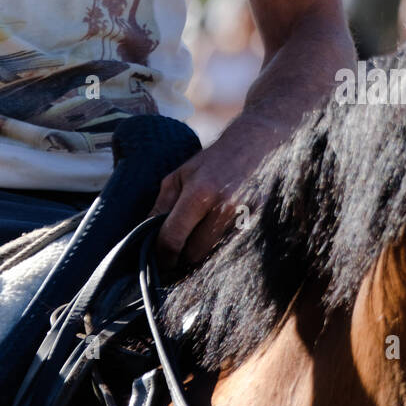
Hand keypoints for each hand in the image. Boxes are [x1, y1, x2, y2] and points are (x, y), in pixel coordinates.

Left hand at [151, 115, 283, 268]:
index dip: (162, 254)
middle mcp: (224, 207)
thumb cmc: (212, 161)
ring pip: (214, 255)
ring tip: (197, 240)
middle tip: (178, 250)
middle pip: (195, 253)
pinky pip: (232, 249)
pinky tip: (217, 235)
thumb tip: (145, 233)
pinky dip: (221, 248)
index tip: (159, 259)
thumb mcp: (179, 176)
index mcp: (200, 192)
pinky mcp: (259, 223)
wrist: (255, 146)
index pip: (174, 238)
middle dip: (182, 255)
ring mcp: (245, 217)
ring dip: (202, 253)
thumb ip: (162, 206)